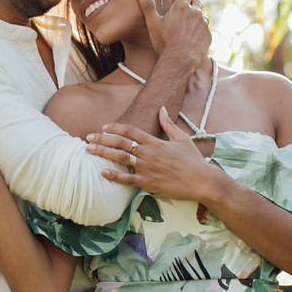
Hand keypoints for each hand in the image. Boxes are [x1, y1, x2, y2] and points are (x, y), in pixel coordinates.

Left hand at [85, 107, 215, 200]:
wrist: (203, 181)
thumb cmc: (193, 161)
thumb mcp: (182, 139)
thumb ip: (169, 124)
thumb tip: (162, 108)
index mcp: (156, 142)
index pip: (130, 130)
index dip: (115, 128)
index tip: (103, 128)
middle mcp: (149, 153)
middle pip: (120, 143)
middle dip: (102, 139)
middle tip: (88, 137)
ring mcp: (148, 169)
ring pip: (120, 158)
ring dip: (103, 153)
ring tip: (89, 150)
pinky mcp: (149, 183)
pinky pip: (128, 179)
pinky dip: (114, 176)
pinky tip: (102, 172)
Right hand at [138, 0, 209, 68]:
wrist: (178, 62)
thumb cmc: (164, 42)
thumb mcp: (152, 23)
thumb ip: (148, 4)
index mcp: (181, 7)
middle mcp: (195, 12)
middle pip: (196, 2)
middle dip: (191, 5)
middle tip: (182, 14)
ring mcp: (204, 24)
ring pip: (202, 16)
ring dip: (196, 18)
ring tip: (187, 28)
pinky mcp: (208, 35)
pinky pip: (206, 29)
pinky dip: (200, 31)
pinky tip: (192, 39)